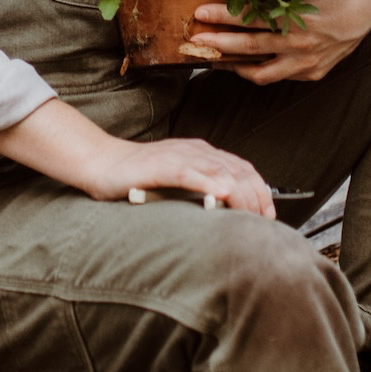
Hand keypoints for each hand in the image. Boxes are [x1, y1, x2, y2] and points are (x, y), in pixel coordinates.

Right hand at [85, 134, 275, 214]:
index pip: (242, 168)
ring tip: (250, 215)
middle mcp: (195, 150)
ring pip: (221, 172)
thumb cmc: (136, 176)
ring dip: (240, 195)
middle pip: (238, 170)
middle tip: (263, 221)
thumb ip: (200, 187)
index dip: (261, 190)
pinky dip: (209, 184)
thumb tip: (225, 209)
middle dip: (256, 197)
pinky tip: (221, 196)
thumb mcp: (176, 180)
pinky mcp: (162, 166)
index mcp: (201, 152)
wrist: (102, 162)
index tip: (268, 214)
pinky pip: (191, 173)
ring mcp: (179, 156)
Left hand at [191, 0, 370, 84]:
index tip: (200, 12)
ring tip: (213, 59)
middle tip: (194, 39)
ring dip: (233, 66)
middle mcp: (298, 43)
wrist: (365, 15)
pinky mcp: (310, 74)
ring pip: (260, 73)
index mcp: (295, 17)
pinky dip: (256, 73)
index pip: (250, 18)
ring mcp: (304, 63)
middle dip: (217, 42)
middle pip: (249, 46)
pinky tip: (242, 65)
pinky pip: (276, 78)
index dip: (222, 15)